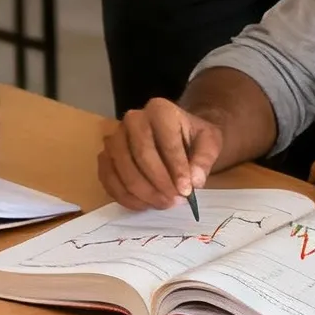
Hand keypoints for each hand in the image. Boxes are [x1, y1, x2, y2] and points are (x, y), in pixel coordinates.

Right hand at [99, 98, 221, 210]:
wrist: (176, 135)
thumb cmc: (192, 138)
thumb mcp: (210, 143)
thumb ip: (204, 160)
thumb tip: (195, 181)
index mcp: (160, 109)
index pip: (166, 141)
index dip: (176, 168)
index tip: (186, 190)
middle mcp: (133, 119)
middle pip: (141, 154)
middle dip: (159, 182)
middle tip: (174, 201)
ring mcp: (115, 137)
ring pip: (122, 168)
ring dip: (143, 192)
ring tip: (163, 204)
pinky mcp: (105, 156)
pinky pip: (109, 179)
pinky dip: (125, 197)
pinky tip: (145, 205)